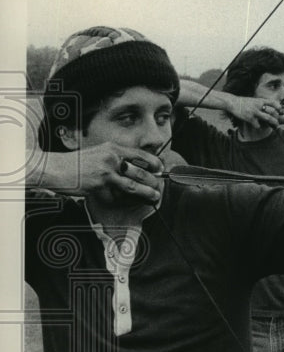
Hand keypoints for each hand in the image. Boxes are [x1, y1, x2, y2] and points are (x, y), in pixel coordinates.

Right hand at [37, 144, 164, 204]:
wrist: (55, 168)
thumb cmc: (77, 162)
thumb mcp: (99, 153)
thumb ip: (116, 158)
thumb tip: (135, 167)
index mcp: (112, 148)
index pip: (140, 154)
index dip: (154, 163)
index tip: (160, 170)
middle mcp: (111, 159)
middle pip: (140, 172)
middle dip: (153, 181)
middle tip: (159, 187)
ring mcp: (105, 173)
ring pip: (133, 186)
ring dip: (146, 193)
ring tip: (155, 197)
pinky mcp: (98, 187)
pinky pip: (116, 197)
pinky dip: (124, 201)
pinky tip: (130, 203)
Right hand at [227, 96, 283, 129]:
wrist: (233, 103)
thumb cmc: (244, 103)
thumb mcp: (254, 101)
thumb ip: (261, 104)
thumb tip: (269, 111)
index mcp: (260, 100)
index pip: (273, 102)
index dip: (278, 107)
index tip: (281, 111)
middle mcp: (259, 105)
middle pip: (273, 112)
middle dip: (278, 118)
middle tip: (279, 122)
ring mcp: (255, 112)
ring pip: (268, 118)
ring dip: (274, 123)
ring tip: (276, 126)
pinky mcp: (250, 118)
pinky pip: (258, 125)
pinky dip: (259, 126)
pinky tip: (257, 125)